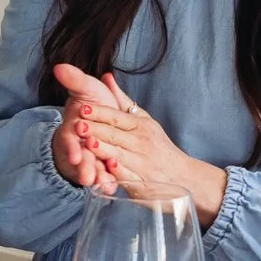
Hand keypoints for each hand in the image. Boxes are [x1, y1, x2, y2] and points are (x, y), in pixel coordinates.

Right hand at [50, 65, 117, 190]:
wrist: (100, 117)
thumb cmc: (92, 103)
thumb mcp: (85, 88)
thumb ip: (74, 79)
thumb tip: (59, 66)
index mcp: (72, 129)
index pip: (69, 139)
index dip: (71, 146)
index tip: (75, 153)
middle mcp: (78, 146)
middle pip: (79, 158)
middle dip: (83, 167)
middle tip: (88, 176)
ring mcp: (89, 158)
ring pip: (91, 169)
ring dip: (96, 177)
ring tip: (102, 184)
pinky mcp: (100, 167)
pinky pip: (103, 176)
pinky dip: (107, 181)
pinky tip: (113, 187)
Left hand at [53, 63, 225, 226]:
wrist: (183, 176)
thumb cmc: (158, 146)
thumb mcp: (143, 120)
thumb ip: (122, 101)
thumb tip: (106, 77)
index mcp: (140, 125)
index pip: (116, 117)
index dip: (100, 112)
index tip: (82, 107)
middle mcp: (142, 142)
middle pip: (115, 135)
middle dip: (96, 130)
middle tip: (77, 124)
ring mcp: (142, 163)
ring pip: (119, 155)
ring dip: (104, 150)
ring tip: (88, 144)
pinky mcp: (142, 183)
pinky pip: (128, 177)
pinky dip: (118, 173)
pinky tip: (108, 168)